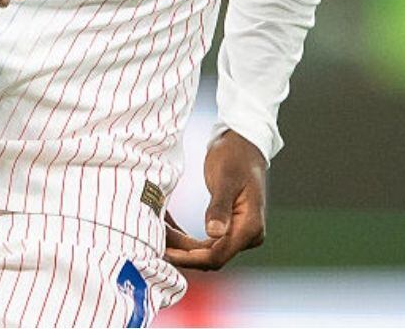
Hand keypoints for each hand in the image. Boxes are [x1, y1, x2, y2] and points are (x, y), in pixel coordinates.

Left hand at [164, 130, 265, 270]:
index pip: (217, 255)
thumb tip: (214, 233)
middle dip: (182, 252)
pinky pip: (207, 242)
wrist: (245, 144)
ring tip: (157, 232)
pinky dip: (187, 238)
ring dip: (182, 246)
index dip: (189, 258)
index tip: (165, 253)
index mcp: (250, 227)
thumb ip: (219, 206)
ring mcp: (240, 233)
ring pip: (207, 251)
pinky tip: (168, 228)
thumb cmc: (235, 157)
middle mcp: (249, 236)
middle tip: (154, 242)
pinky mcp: (231, 228)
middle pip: (211, 256)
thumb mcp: (225, 179)